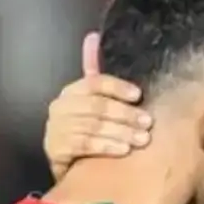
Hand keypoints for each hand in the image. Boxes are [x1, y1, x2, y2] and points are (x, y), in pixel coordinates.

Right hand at [44, 32, 152, 179]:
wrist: (71, 167)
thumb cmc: (87, 131)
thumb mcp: (93, 102)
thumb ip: (95, 73)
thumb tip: (93, 35)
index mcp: (71, 92)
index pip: (94, 82)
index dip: (117, 88)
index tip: (139, 95)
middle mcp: (60, 107)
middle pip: (97, 106)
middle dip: (125, 114)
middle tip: (148, 122)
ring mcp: (55, 128)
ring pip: (93, 125)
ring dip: (121, 132)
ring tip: (142, 139)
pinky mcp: (55, 149)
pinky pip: (84, 144)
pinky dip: (106, 146)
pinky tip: (124, 150)